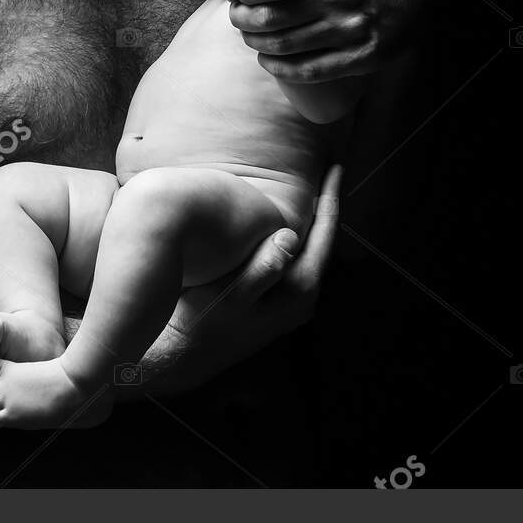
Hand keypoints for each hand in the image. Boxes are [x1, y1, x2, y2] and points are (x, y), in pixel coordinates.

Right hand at [162, 164, 342, 383]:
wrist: (186, 355)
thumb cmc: (201, 322)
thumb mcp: (228, 296)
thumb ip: (260, 270)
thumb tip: (289, 238)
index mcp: (299, 290)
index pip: (324, 234)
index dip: (330, 197)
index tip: (336, 167)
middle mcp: (305, 298)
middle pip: (324, 240)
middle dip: (327, 204)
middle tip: (330, 170)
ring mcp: (295, 302)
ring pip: (312, 249)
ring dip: (313, 219)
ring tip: (314, 187)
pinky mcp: (282, 302)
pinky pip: (299, 258)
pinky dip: (298, 234)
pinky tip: (287, 219)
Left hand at [229, 0, 427, 82]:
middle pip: (272, 18)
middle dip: (243, 20)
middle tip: (238, 18)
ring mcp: (352, 29)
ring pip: (285, 46)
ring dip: (256, 44)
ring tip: (251, 36)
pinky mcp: (361, 57)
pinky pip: (308, 70)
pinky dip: (279, 68)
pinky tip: (269, 60)